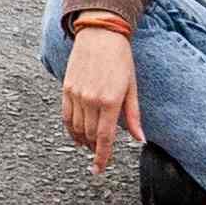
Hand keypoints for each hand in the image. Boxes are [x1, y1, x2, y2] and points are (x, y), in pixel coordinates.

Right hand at [57, 21, 143, 172]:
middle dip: (94, 149)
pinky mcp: (66, 88)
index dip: (102, 157)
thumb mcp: (132, 87)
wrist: (100, 34)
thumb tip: (140, 139)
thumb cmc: (120, 59)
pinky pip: (66, 116)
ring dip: (82, 140)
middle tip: (98, 155)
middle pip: (89, 135)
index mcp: (110, 101)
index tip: (98, 170)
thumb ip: (133, 116)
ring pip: (76, 128)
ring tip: (88, 145)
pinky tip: (76, 133)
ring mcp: (76, 94)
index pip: (104, 138)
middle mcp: (90, 100)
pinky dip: (70, 128)